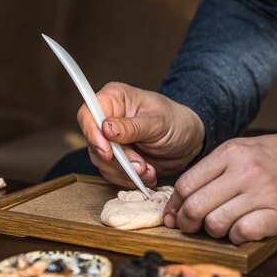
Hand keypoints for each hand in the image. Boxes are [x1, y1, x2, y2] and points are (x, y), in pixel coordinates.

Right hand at [77, 82, 204, 187]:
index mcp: (114, 98)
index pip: (88, 114)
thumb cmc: (176, 122)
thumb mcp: (158, 123)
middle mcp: (107, 117)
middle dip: (117, 159)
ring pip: (100, 161)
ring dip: (125, 171)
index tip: (108, 152)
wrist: (188, 142)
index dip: (93, 134)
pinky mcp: (115, 158)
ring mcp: (109, 139)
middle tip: (141, 166)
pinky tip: (146, 175)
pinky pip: (111, 172)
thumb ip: (132, 127)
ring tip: (149, 171)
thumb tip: (105, 128)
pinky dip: (128, 178)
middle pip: (93, 142)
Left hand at [163, 132, 276, 243]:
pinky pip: (241, 233)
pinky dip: (236, 236)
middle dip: (186, 222)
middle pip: (196, 205)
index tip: (173, 214)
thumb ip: (219, 168)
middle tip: (189, 227)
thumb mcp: (249, 148)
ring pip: (215, 223)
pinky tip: (242, 230)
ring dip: (213, 231)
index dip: (175, 204)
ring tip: (221, 227)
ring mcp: (263, 193)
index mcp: (233, 151)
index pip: (187, 183)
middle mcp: (245, 170)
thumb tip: (186, 195)